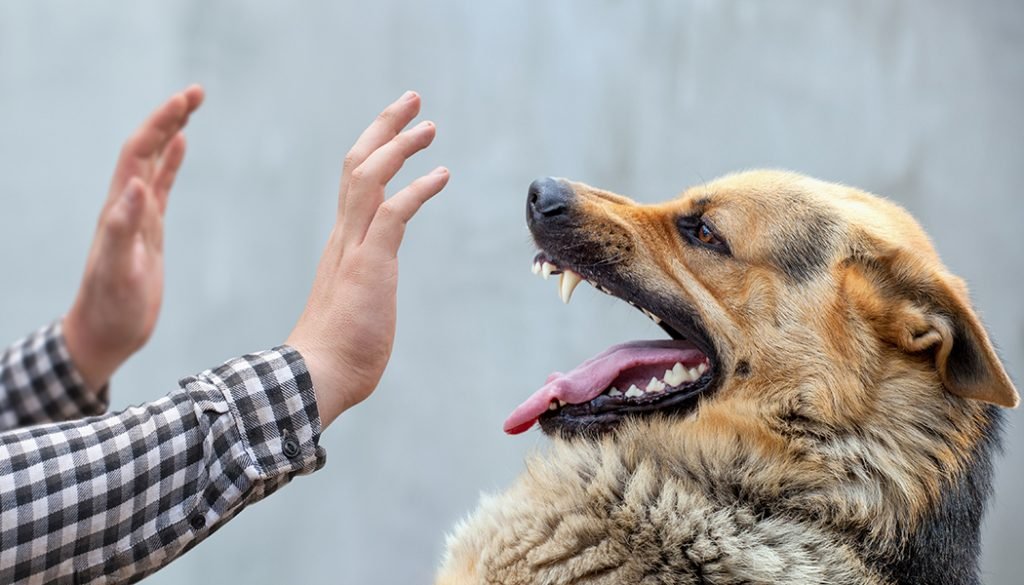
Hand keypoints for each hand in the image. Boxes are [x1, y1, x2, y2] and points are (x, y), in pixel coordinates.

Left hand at [64, 85, 204, 390]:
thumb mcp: (117, 271)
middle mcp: (126, 204)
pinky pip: (162, 187)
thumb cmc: (110, 308)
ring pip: (155, 162)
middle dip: (170, 117)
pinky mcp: (149, 231)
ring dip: (171, 132)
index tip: (186, 101)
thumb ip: (121, 229)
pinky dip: (173, 163)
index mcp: (119, 208)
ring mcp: (138, 216)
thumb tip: (135, 186)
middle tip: (198, 92)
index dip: (160, 124)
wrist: (105, 334)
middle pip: (147, 148)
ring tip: (191, 106)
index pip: (139, 153)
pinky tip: (183, 147)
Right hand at [287, 91, 448, 429]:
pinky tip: (442, 175)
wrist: (316, 379)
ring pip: (369, 177)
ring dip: (400, 146)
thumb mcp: (356, 309)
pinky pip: (393, 213)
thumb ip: (363, 291)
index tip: (398, 132)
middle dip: (384, 128)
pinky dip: (417, 189)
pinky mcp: (369, 264)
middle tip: (411, 101)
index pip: (354, 184)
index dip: (376, 151)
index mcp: (342, 245)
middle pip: (357, 164)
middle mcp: (343, 238)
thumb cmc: (336, 356)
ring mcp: (354, 249)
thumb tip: (370, 300)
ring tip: (429, 125)